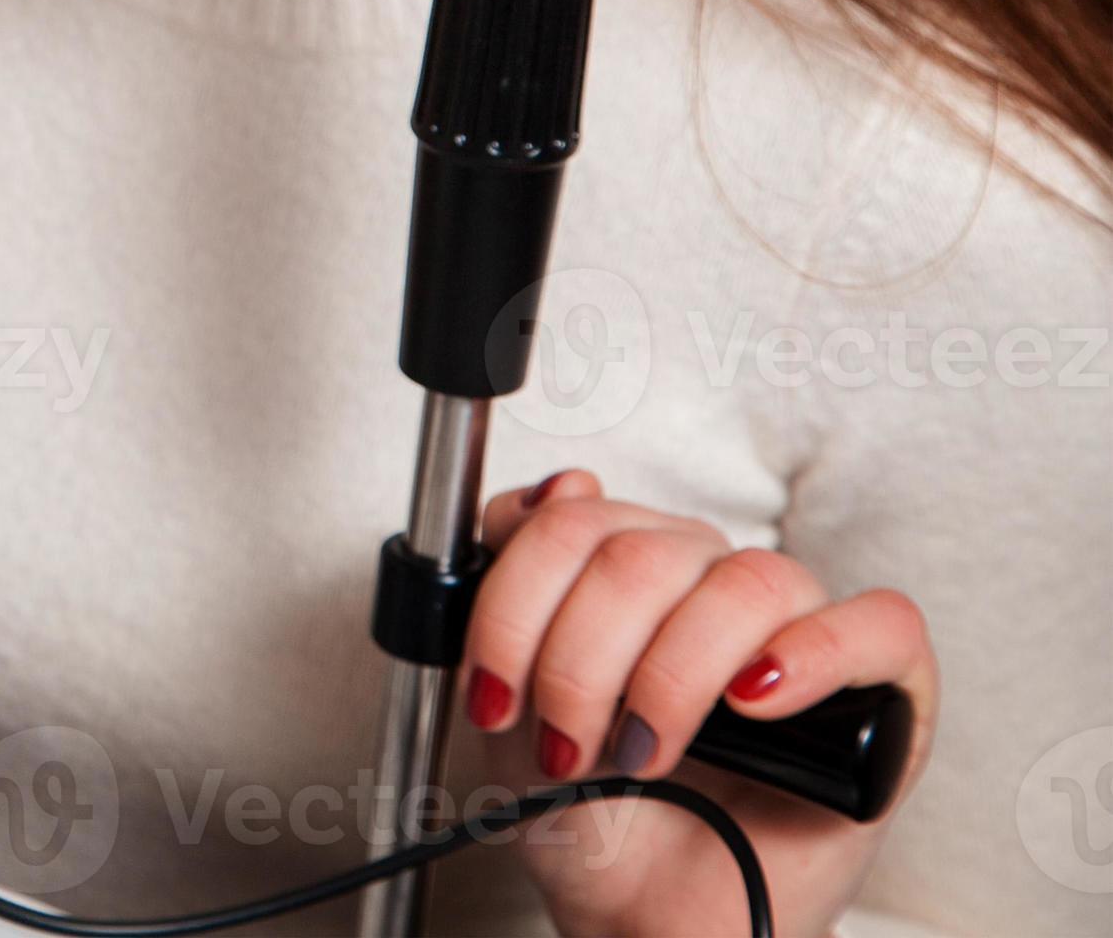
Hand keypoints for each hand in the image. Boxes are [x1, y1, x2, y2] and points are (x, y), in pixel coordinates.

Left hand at [461, 470, 937, 937]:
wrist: (653, 926)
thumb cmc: (596, 824)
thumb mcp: (514, 710)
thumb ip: (515, 596)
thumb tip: (561, 487)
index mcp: (632, 575)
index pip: (573, 519)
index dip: (517, 604)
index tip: (495, 691)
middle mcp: (714, 587)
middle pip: (642, 552)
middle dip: (579, 659)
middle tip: (564, 744)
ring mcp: (801, 631)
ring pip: (744, 581)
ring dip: (670, 674)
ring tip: (645, 753)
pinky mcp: (886, 690)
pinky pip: (878, 625)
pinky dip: (812, 654)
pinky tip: (754, 702)